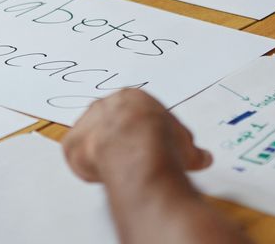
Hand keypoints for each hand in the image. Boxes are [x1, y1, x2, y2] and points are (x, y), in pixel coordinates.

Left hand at [63, 89, 211, 186]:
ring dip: (103, 156)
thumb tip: (203, 158)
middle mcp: (103, 106)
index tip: (151, 152)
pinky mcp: (71, 145)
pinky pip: (78, 159)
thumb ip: (188, 149)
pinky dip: (90, 171)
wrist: (136, 150)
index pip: (134, 117)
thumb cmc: (162, 142)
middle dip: (121, 145)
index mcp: (131, 99)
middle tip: (135, 163)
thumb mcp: (184, 143)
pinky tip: (106, 176)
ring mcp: (85, 124)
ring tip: (121, 171)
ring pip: (92, 142)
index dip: (143, 138)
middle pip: (110, 127)